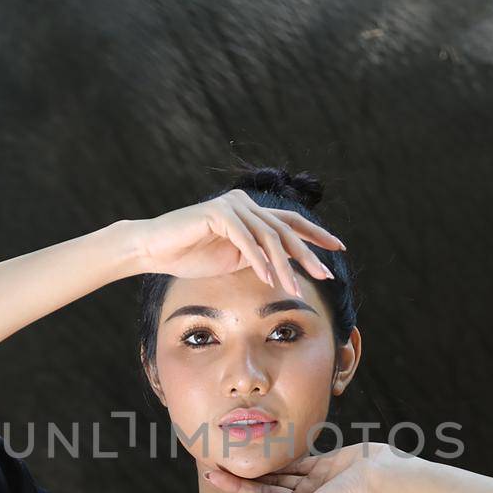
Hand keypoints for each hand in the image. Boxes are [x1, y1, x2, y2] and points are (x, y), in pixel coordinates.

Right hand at [126, 190, 344, 295]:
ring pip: (268, 237)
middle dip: (307, 254)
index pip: (290, 223)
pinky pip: (246, 240)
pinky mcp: (218, 213)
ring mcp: (232, 206)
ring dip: (283, 265)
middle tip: (324, 274)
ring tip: (291, 288)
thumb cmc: (189, 256)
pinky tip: (268, 278)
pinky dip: (258, 260)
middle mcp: (245, 204)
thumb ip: (259, 257)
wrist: (154, 249)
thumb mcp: (234, 259)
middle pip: (285, 230)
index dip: (316, 235)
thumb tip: (286, 268)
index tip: (338, 249)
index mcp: (251, 213)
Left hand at [203, 442, 414, 492]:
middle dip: (237, 488)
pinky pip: (290, 465)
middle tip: (212, 474)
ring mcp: (310, 487)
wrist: (382, 473)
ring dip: (252, 473)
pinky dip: (273, 461)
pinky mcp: (318, 468)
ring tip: (227, 463)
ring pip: (273, 481)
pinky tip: (255, 455)